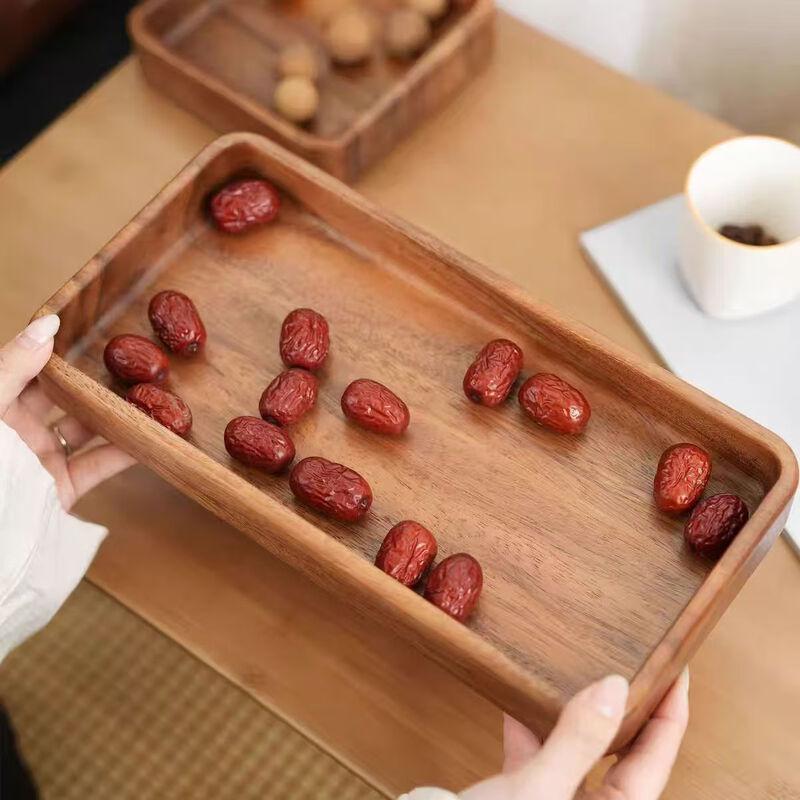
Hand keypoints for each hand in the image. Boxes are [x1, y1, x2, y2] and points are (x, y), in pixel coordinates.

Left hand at [0, 315, 134, 508]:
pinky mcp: (62, 487)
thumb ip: (15, 365)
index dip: (59, 349)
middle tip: (129, 359)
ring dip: (116, 413)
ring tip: (148, 393)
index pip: (31, 367)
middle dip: (95, 379)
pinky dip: (127, 451)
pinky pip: (99, 464)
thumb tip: (50, 323)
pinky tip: (151, 435)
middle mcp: (19, 429)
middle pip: (65, 396)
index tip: (92, 329)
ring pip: (87, 429)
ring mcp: (42, 458)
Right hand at [461, 669, 688, 799]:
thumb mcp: (537, 791)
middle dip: (628, 712)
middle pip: (623, 759)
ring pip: (579, 758)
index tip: (677, 672)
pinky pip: (539, 766)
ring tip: (580, 678)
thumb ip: (577, 740)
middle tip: (635, 666)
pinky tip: (519, 709)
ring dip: (577, 719)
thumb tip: (615, 687)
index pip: (656, 762)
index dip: (670, 716)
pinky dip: (532, 736)